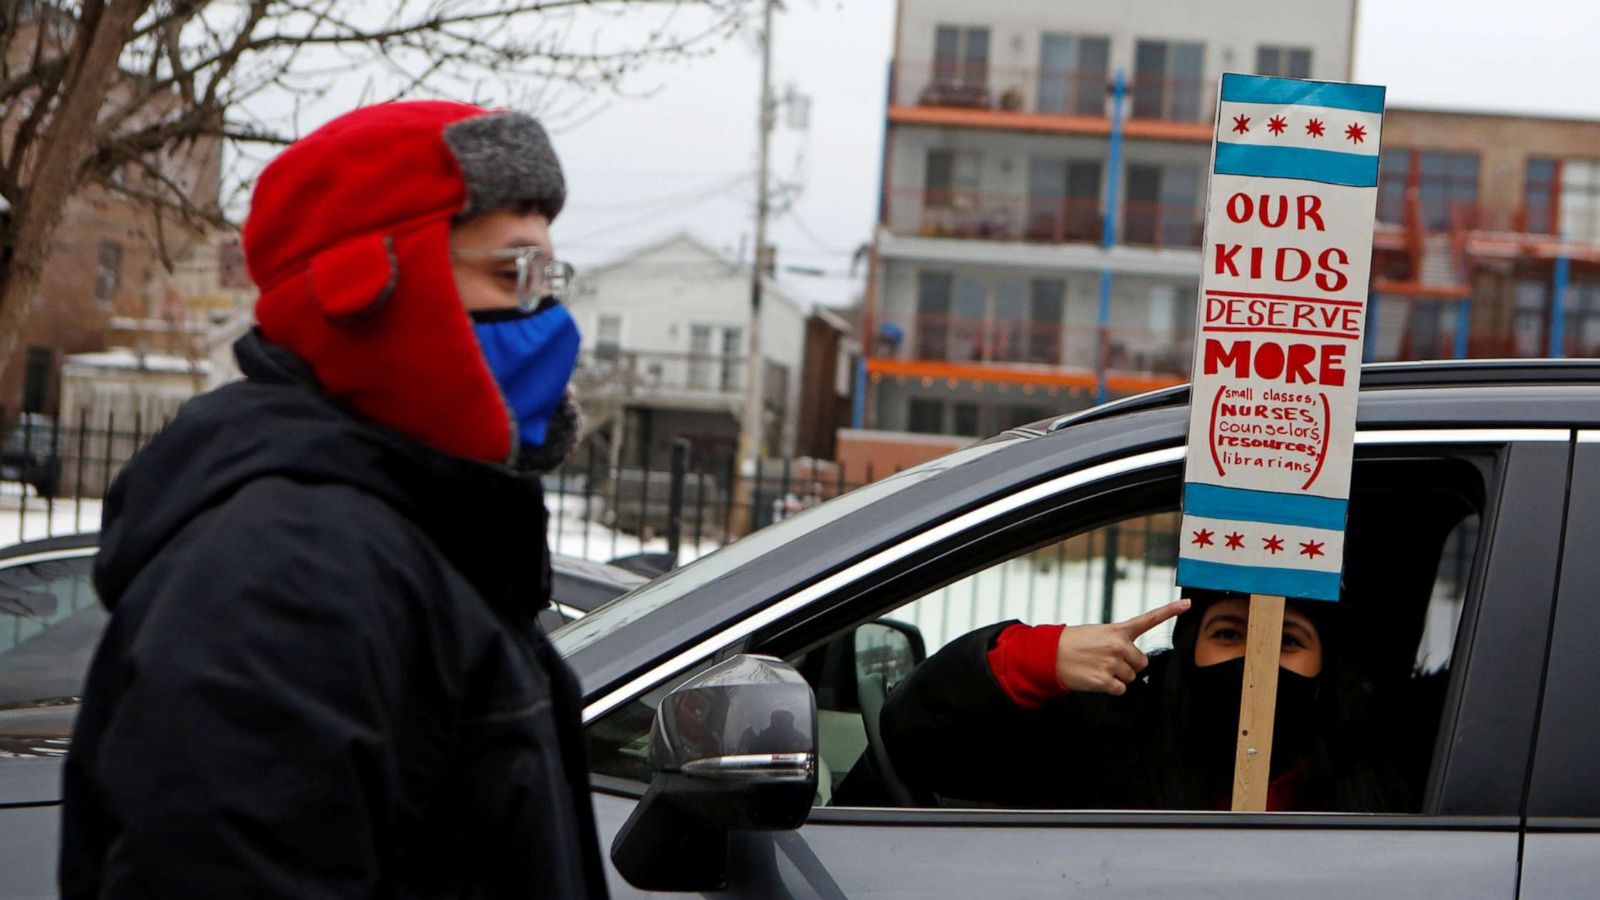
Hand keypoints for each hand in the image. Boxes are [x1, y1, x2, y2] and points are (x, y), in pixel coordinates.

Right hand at [1055, 598, 1190, 695]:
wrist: (1050, 654)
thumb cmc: (1074, 644)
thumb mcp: (1098, 633)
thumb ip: (1119, 642)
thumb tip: (1137, 665)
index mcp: (1118, 630)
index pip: (1149, 619)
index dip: (1170, 610)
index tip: (1187, 603)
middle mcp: (1118, 645)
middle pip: (1141, 664)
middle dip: (1129, 666)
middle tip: (1108, 661)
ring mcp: (1112, 663)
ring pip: (1131, 678)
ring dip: (1118, 677)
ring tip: (1098, 668)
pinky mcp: (1104, 680)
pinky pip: (1120, 689)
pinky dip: (1110, 688)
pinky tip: (1096, 679)